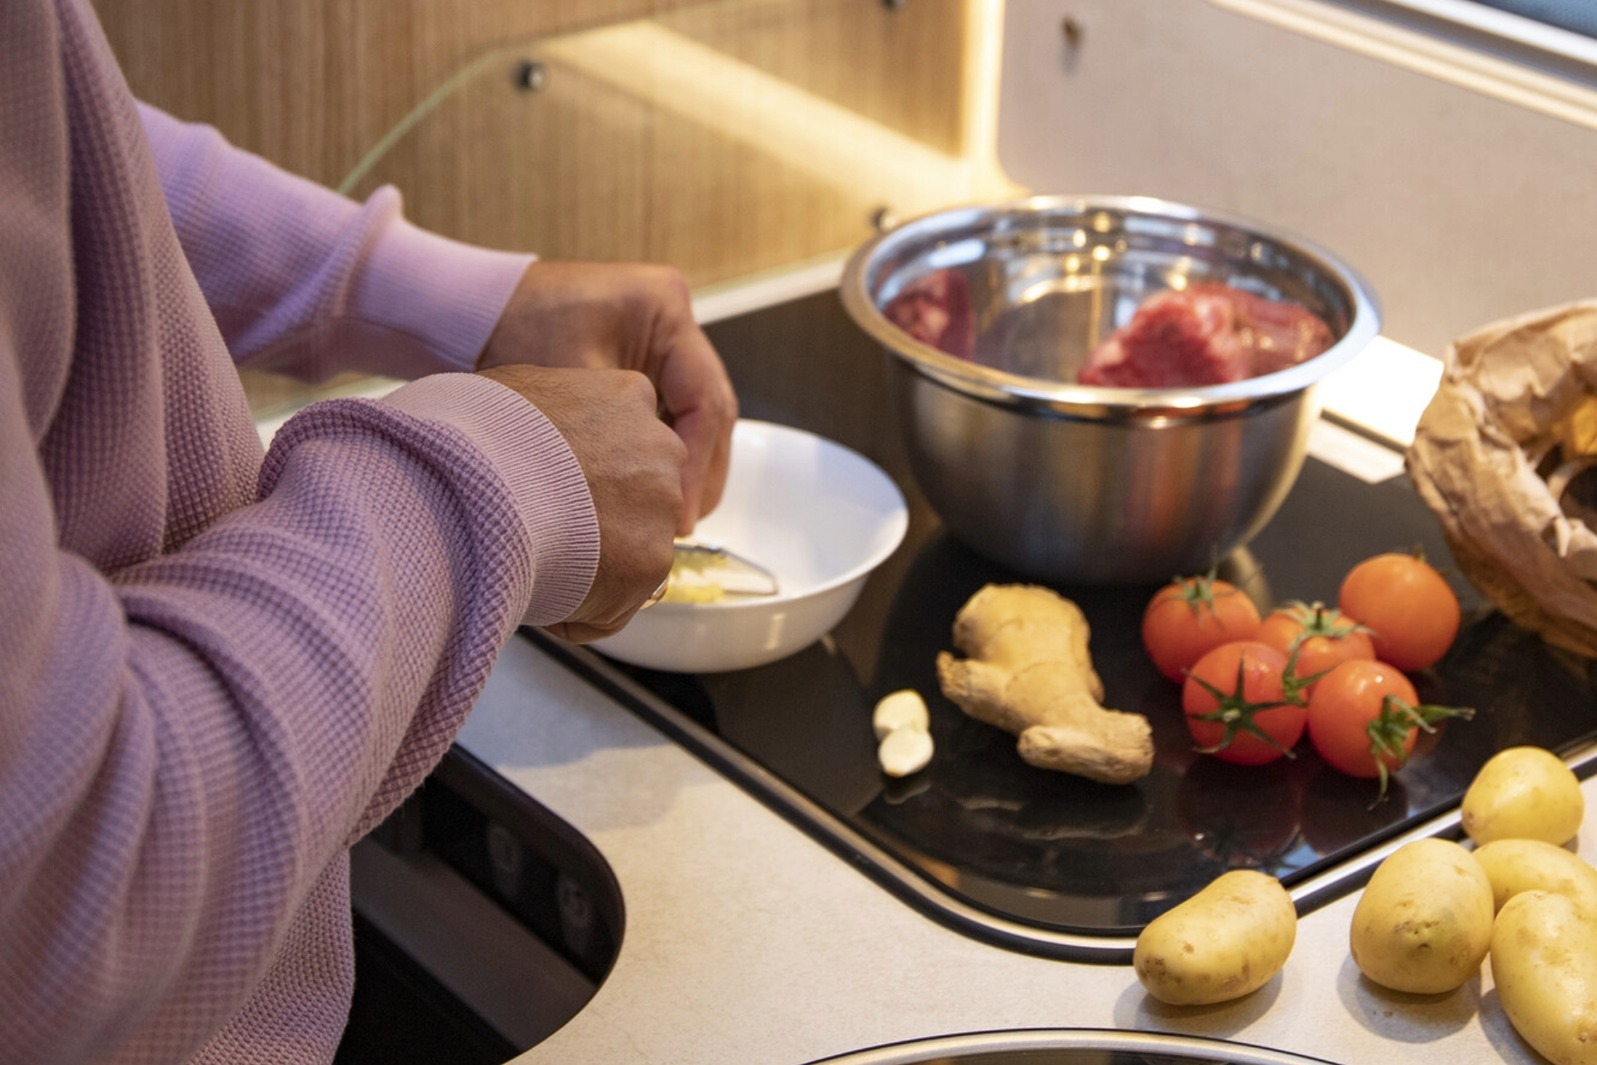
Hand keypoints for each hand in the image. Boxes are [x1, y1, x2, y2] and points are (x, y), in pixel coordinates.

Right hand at [477, 363, 683, 641]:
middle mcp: (661, 449)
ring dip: (592, 563)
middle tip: (542, 524)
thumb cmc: (476, 434)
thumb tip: (529, 428)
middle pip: (637, 494)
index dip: (586, 469)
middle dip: (599, 515)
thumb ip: (548, 408)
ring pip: (630, 550)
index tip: (554, 485)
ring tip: (534, 557)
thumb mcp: (514, 391)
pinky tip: (537, 589)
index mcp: (627, 396)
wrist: (479, 486)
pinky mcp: (650, 566)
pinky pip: (613, 604)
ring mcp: (661, 509)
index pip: (624, 438)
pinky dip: (579, 609)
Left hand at [479, 261, 737, 533]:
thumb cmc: (509, 332)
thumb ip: (618, 441)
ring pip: (695, 415)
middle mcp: (672, 318)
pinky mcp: (640, 354)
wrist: (465, 308)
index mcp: (664, 310)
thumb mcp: (569, 389)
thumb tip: (655, 509)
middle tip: (682, 524)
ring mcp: (659, 336)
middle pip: (711, 410)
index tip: (680, 515)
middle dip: (699, 472)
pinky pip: (669, 410)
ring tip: (670, 516)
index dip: (696, 466)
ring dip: (685, 466)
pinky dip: (661, 452)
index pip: (705, 403)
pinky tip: (648, 490)